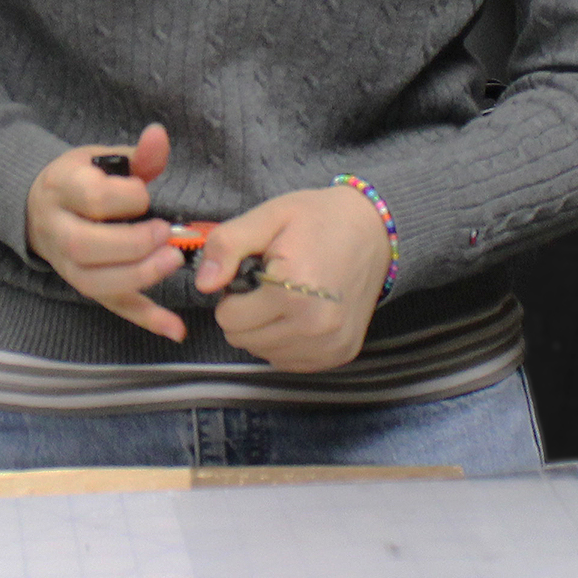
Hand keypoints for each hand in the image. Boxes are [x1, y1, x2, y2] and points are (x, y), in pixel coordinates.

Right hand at [25, 122, 192, 342]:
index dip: (126, 198)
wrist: (37, 208)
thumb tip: (160, 136)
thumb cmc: (78, 181)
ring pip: (93, 282)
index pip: (93, 198)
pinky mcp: (84, 286)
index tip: (144, 195)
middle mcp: (57, 230)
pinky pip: (112, 307)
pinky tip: (176, 328)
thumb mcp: (100, 161)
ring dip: (137, 277)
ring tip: (172, 262)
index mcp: (61, 189)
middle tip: (165, 234)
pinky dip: (145, 319)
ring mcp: (67, 265)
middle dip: (131, 244)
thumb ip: (137, 156)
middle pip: (85, 245)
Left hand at [188, 182, 389, 373]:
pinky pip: (288, 360)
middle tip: (269, 284)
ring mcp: (330, 344)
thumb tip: (203, 283)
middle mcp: (316, 325)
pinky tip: (300, 313)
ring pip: (264, 353)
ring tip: (286, 296)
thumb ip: (228, 245)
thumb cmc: (318, 220)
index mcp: (294, 290)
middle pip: (243, 340)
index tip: (254, 273)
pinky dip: (285, 341)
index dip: (233, 293)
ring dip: (265, 329)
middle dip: (246, 313)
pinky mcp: (340, 354)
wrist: (374, 231)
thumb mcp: (268, 216)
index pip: (229, 317)